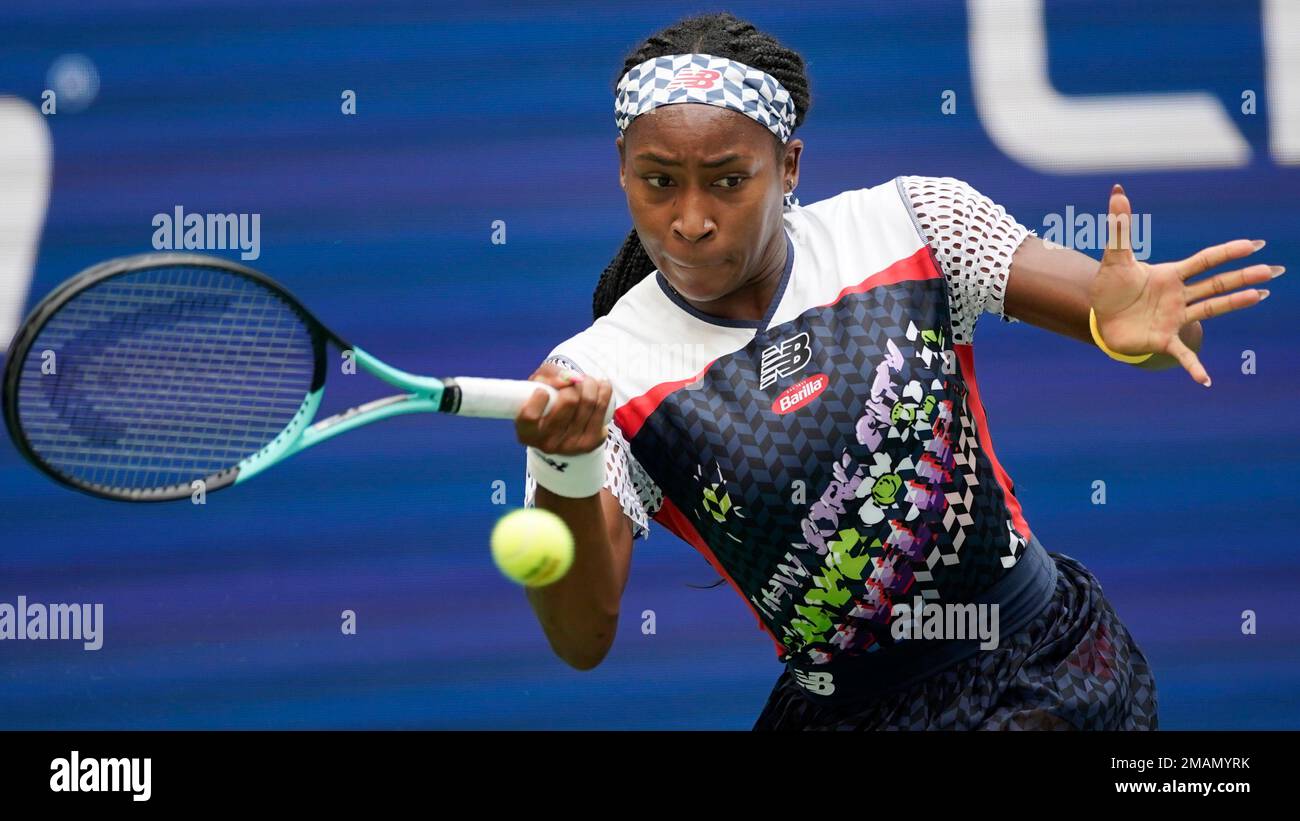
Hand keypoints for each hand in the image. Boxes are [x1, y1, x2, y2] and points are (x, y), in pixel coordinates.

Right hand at [514, 362, 611, 454]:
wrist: (563, 430)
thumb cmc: (546, 403)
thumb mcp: (538, 386)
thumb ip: (547, 377)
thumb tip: (568, 379)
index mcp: (527, 433)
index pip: (530, 416)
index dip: (538, 398)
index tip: (542, 390)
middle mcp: (547, 444)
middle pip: (569, 401)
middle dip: (574, 383)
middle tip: (574, 380)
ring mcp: (570, 446)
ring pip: (589, 402)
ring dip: (590, 384)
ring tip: (587, 381)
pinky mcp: (590, 443)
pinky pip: (602, 410)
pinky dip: (604, 392)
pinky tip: (601, 386)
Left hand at [1089, 183, 1281, 386]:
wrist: (1100, 319)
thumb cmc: (1112, 288)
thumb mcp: (1114, 259)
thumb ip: (1119, 228)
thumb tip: (1117, 192)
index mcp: (1171, 275)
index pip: (1204, 261)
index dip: (1226, 253)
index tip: (1253, 244)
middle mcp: (1179, 296)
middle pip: (1217, 284)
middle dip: (1243, 277)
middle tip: (1273, 270)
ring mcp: (1174, 318)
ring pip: (1211, 309)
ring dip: (1236, 304)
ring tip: (1261, 296)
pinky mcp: (1163, 340)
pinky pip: (1182, 355)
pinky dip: (1195, 367)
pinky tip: (1206, 381)